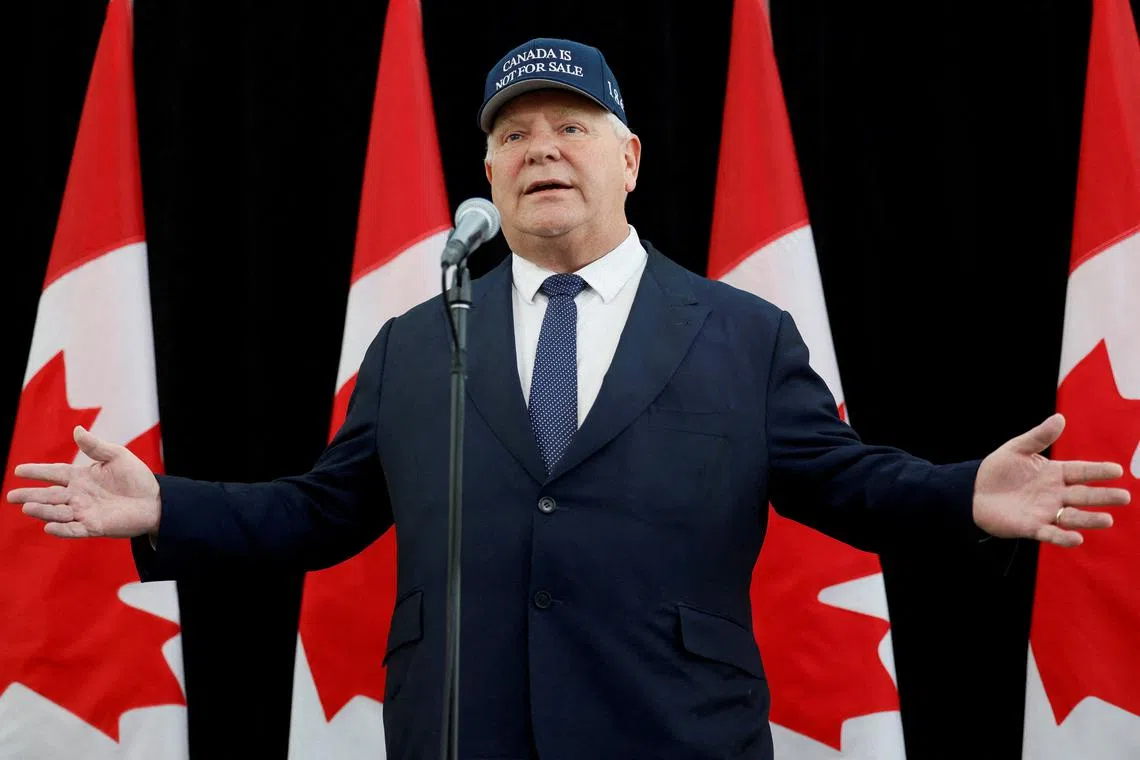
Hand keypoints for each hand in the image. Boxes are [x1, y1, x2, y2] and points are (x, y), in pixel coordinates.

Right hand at [6, 426, 160, 538]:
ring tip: (26, 507)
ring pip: (58, 512)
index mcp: (81, 477)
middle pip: (49, 495)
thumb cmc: (136, 478)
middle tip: (10, 496)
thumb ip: (95, 446)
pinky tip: (48, 527)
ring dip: (42, 511)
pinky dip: (61, 529)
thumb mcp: (117, 456)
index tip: (18, 471)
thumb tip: (77, 429)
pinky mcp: (94, 527)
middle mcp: (78, 496)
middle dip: (30, 495)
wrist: (155, 500)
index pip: (54, 473)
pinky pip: (74, 529)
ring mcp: (84, 512)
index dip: (37, 472)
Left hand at [973, 413, 1130, 546]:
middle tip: (1125, 497)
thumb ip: (1039, 436)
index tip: (1118, 470)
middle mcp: (1055, 494)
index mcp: (1054, 473)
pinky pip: (1051, 534)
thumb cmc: (998, 469)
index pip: (1081, 471)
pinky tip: (1077, 539)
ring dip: (1089, 519)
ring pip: (1072, 516)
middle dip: (1104, 497)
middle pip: (1084, 495)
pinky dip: (1063, 537)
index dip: (1098, 471)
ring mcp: (1045, 512)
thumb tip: (1060, 418)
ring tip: (1107, 520)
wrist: (973, 492)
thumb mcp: (1017, 449)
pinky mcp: (1032, 528)